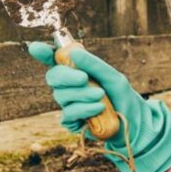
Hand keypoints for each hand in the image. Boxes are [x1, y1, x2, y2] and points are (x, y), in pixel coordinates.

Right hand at [28, 42, 170, 171]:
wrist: (134, 123)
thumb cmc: (122, 96)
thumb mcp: (113, 77)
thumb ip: (94, 65)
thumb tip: (74, 53)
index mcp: (78, 71)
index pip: (55, 60)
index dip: (43, 53)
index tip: (37, 48)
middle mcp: (70, 86)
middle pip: (53, 77)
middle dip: (67, 76)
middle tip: (84, 78)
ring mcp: (70, 104)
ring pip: (61, 96)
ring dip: (82, 94)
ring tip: (101, 96)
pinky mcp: (72, 122)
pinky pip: (68, 114)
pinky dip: (83, 110)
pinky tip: (98, 109)